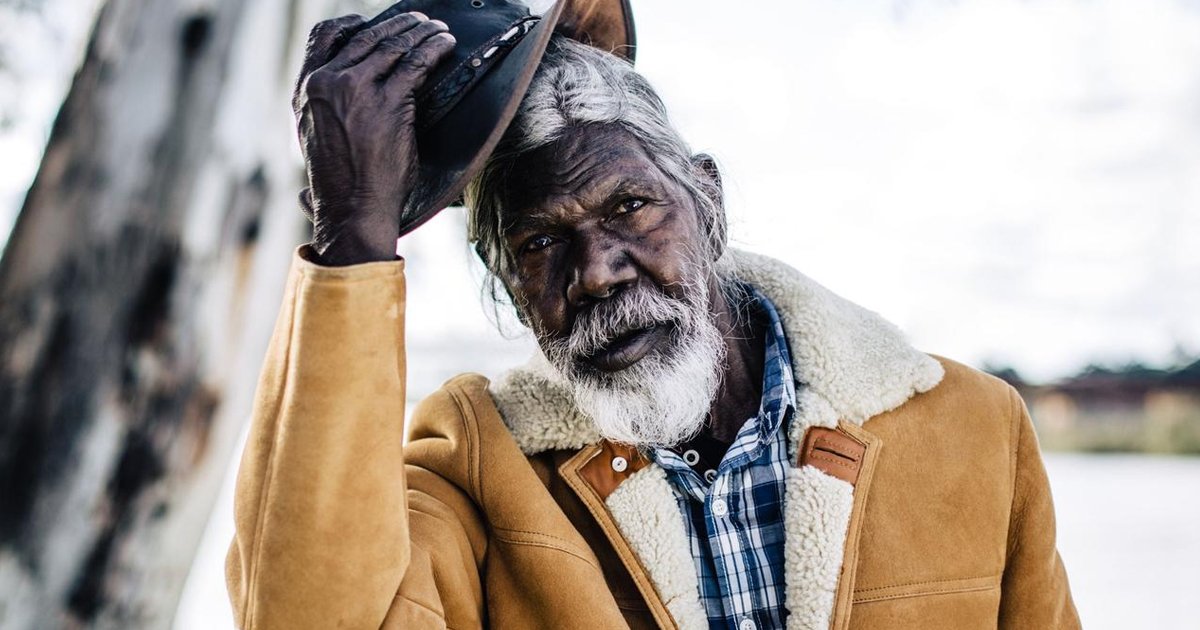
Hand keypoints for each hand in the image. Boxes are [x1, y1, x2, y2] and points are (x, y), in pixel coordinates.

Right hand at [292, 11, 455, 264]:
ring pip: (393, 44)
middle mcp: (327, 82)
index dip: (352, 23)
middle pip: (367, 35)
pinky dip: (435, 49)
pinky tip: (446, 45)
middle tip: (419, 20)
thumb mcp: (314, 135)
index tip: (372, 22)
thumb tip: (336, 94)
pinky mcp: (388, 102)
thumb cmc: (340, 181)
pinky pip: (416, 63)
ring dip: (421, 32)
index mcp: (306, 88)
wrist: (352, 207)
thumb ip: (324, 106)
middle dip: (398, 24)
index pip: (324, 35)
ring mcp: (357, 89)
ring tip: (438, 30)